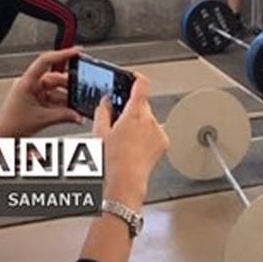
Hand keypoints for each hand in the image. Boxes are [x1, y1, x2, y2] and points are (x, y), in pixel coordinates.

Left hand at [0, 48, 82, 138]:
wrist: (3, 137)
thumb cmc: (11, 125)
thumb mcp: (42, 119)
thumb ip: (64, 116)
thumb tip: (79, 115)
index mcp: (27, 82)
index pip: (45, 61)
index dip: (62, 54)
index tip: (77, 52)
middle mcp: (31, 84)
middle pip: (56, 78)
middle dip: (70, 86)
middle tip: (82, 90)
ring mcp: (34, 92)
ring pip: (57, 90)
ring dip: (68, 99)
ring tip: (76, 107)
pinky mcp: (38, 100)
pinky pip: (55, 98)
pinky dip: (63, 105)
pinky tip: (71, 112)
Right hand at [93, 73, 168, 210]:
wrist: (125, 183)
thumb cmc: (111, 162)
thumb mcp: (99, 134)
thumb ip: (102, 112)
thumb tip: (105, 103)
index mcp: (134, 113)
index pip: (142, 85)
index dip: (137, 79)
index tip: (134, 77)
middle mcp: (150, 120)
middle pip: (142, 106)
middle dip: (131, 111)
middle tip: (118, 124)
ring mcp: (158, 131)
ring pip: (148, 120)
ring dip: (139, 126)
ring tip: (125, 143)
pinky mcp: (163, 143)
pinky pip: (154, 133)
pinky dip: (146, 137)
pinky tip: (134, 149)